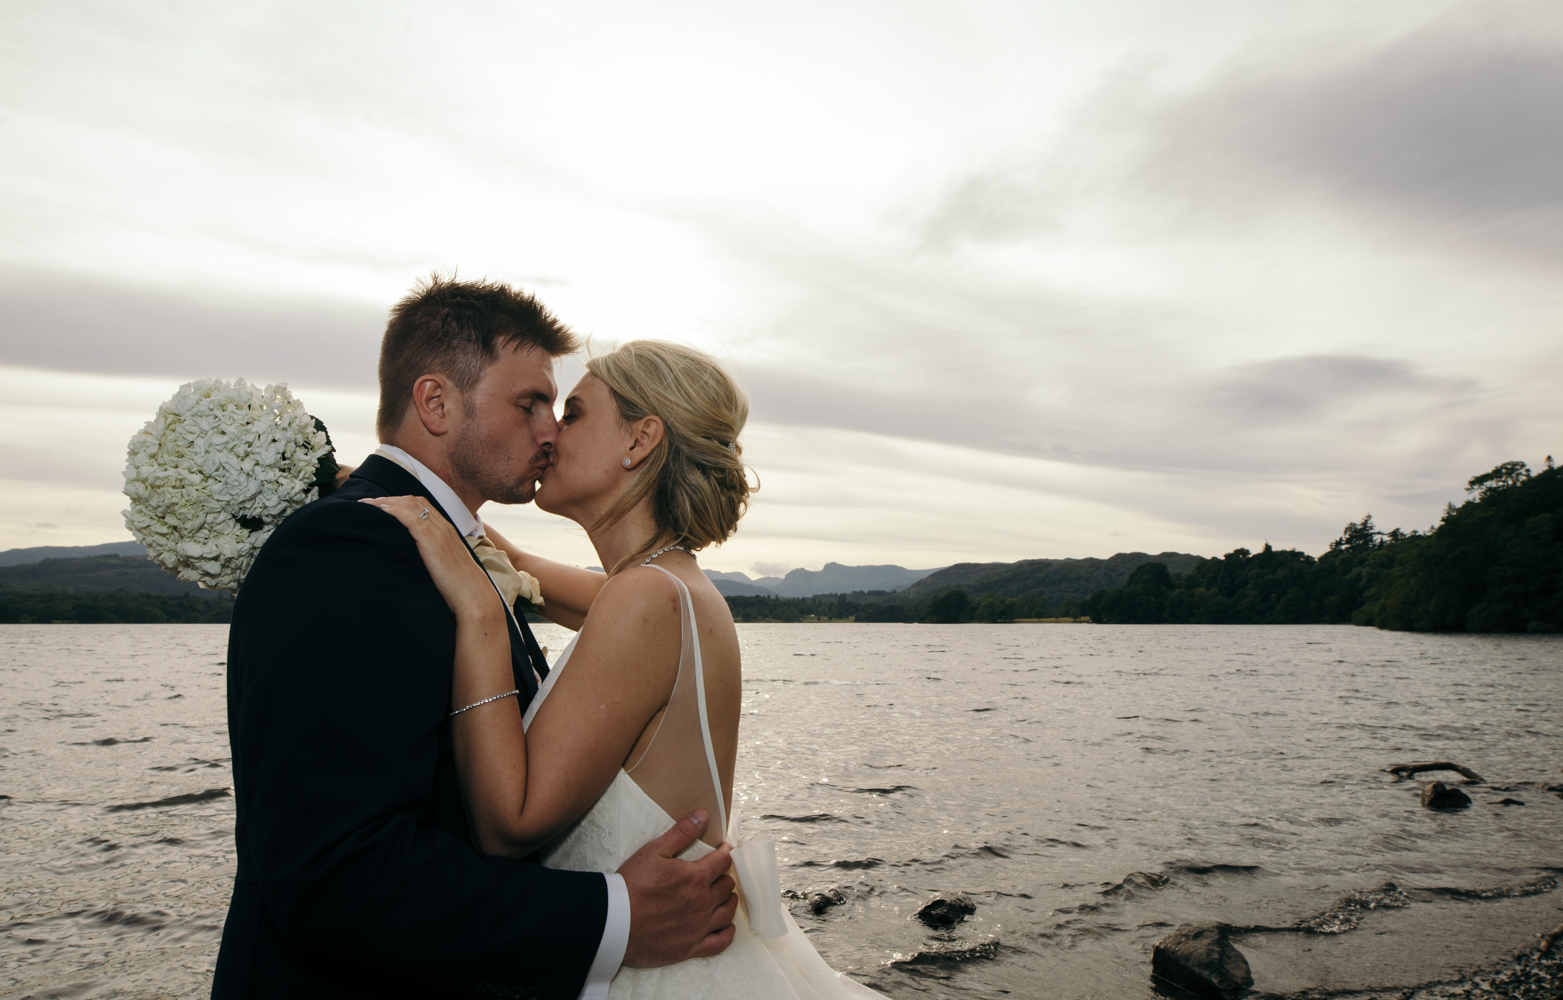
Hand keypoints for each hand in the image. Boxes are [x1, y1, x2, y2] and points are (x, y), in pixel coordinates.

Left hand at [359, 496, 500, 621]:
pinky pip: (411, 518)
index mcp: (447, 530)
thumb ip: (433, 555)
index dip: (400, 501)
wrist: (472, 594)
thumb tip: (419, 560)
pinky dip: (395, 511)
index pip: (422, 505)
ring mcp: (438, 532)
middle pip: (414, 501)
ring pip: (410, 505)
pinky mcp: (432, 541)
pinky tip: (381, 510)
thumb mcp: (445, 564)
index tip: (381, 505)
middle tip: (368, 503)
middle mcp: (443, 526)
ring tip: (367, 505)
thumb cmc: (459, 585)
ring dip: (386, 502)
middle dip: (389, 498)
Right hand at [619, 811, 737, 967]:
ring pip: (728, 911)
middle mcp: (703, 902)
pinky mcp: (692, 947)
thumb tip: (703, 816)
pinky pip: (721, 942)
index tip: (724, 850)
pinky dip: (727, 932)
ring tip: (723, 895)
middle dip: (723, 876)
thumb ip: (681, 832)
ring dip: (728, 901)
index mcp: (696, 877)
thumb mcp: (653, 851)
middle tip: (717, 873)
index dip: (725, 853)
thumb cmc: (632, 885)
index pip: (723, 861)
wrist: (614, 923)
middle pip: (727, 886)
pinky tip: (726, 926)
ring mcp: (699, 926)